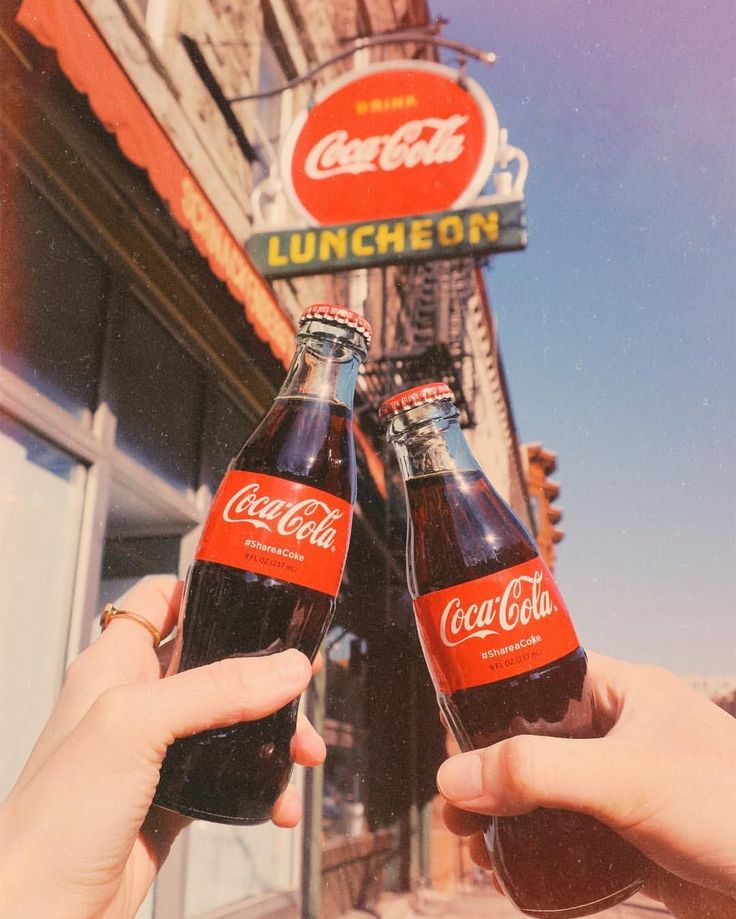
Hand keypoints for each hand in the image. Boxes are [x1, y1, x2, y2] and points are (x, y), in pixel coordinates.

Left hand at [0, 576, 324, 918]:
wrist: (39, 914)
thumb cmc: (56, 817)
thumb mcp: (135, 725)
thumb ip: (213, 689)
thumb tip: (286, 669)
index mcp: (114, 664)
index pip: (161, 601)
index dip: (207, 593)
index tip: (257, 599)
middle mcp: (137, 701)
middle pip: (214, 662)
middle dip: (264, 674)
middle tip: (303, 685)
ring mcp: (157, 751)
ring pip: (231, 721)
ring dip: (274, 734)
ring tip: (305, 756)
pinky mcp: (174, 797)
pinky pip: (233, 776)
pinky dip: (264, 785)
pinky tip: (280, 803)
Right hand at [437, 652, 735, 918]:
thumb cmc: (728, 810)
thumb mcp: (625, 780)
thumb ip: (537, 773)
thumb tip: (452, 778)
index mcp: (625, 692)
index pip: (542, 676)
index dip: (493, 697)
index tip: (452, 731)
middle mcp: (622, 734)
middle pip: (535, 742)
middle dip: (490, 772)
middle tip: (453, 805)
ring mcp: (628, 787)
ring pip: (548, 792)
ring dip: (507, 816)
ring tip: (471, 843)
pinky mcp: (634, 838)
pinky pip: (570, 837)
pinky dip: (537, 851)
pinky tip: (511, 872)